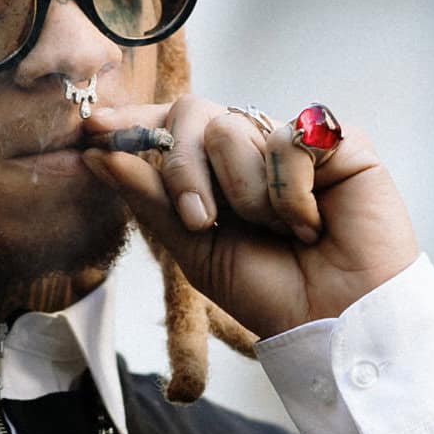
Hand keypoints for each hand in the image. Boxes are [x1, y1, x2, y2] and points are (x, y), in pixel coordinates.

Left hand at [83, 95, 418, 338]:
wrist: (336, 319)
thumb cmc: (271, 293)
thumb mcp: (194, 251)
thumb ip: (150, 199)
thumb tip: (96, 153)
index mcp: (214, 174)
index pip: (169, 125)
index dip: (134, 121)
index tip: (94, 129)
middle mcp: (251, 150)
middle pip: (193, 114)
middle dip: (182, 170)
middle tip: (201, 221)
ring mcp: (293, 142)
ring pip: (234, 127)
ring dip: (245, 194)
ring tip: (280, 233)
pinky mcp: (339, 141)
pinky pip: (291, 138)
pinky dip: (290, 192)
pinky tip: (313, 224)